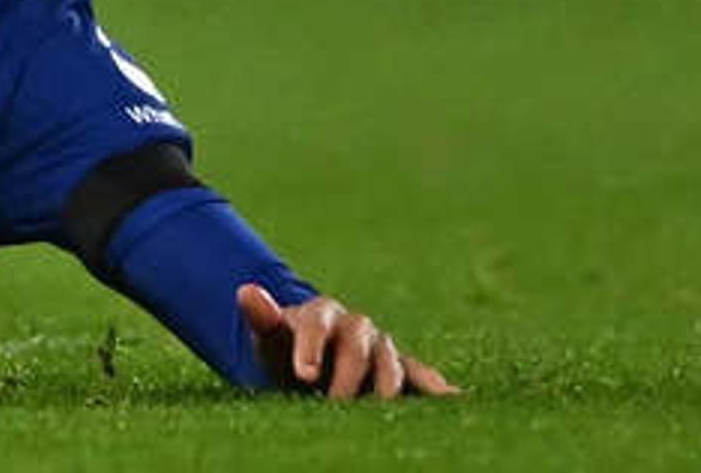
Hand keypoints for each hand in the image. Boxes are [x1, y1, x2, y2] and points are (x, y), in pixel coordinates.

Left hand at [235, 284, 457, 398]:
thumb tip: (246, 291)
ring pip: (390, 362)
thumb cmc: (286, 352)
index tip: (304, 374)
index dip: (311, 346)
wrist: (311, 365)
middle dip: (349, 374)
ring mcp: (382, 348)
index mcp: (322, 313)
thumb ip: (263, 319)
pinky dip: (436, 387)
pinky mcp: (403, 371)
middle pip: (357, 343)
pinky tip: (455, 399)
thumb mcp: (269, 340)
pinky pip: (420, 377)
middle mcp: (356, 326)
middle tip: (337, 403)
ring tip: (381, 410)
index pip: (317, 322)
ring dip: (386, 386)